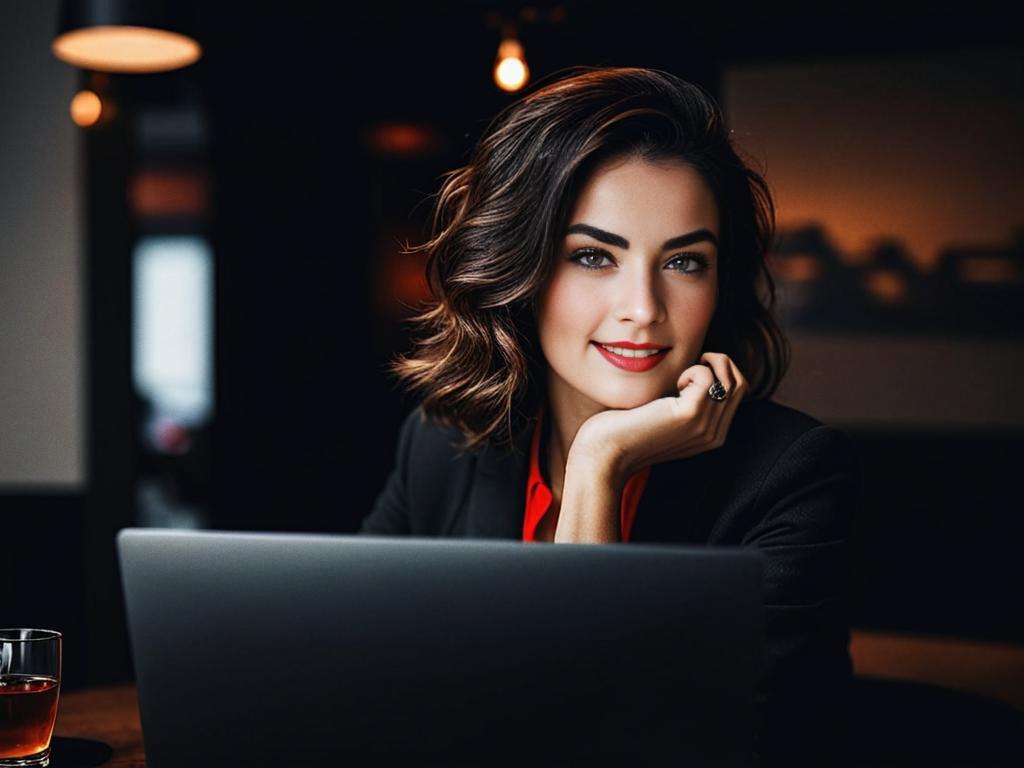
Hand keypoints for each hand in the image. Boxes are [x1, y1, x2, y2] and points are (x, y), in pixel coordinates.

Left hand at [569, 352, 749, 483]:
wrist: (604, 454)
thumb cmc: (625, 429)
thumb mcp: (664, 415)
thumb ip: (685, 401)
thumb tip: (698, 370)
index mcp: (711, 435)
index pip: (737, 392)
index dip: (720, 372)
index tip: (690, 372)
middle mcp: (714, 434)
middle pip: (740, 383)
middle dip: (719, 363)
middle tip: (689, 367)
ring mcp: (704, 426)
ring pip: (729, 378)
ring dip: (704, 366)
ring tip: (678, 379)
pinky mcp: (690, 415)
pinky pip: (707, 377)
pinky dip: (692, 370)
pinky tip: (673, 384)